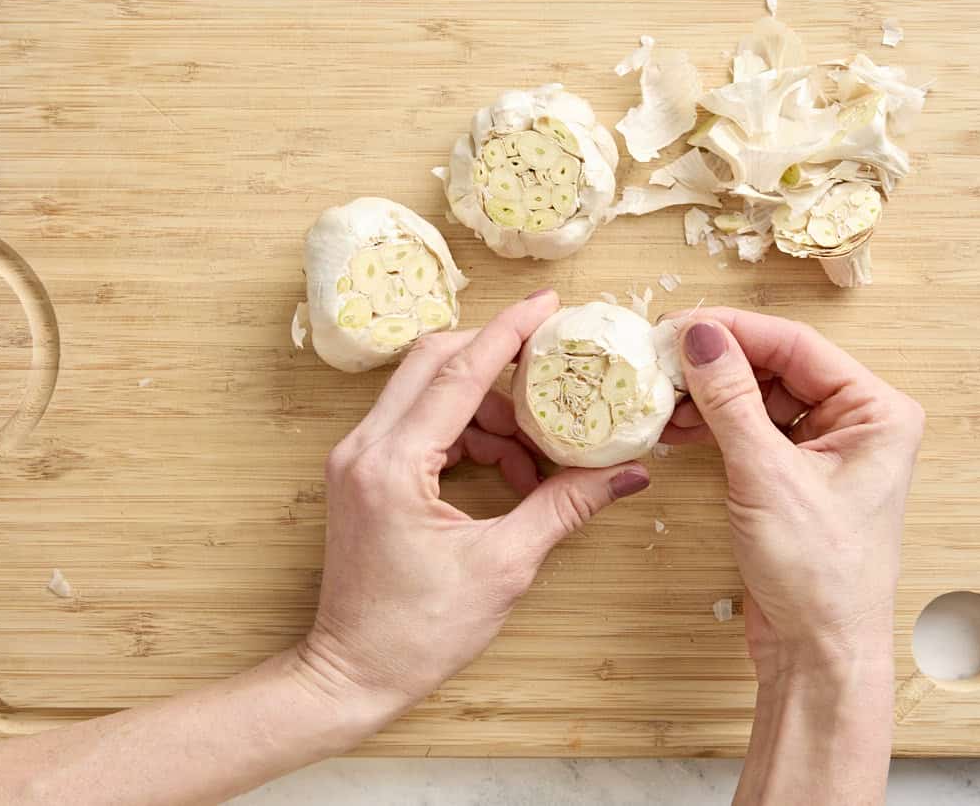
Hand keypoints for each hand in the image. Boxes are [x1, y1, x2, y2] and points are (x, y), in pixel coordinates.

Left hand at [300, 290, 650, 736]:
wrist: (351, 674)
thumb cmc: (417, 632)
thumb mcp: (504, 566)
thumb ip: (564, 505)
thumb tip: (627, 472)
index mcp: (394, 464)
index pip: (459, 372)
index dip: (509, 332)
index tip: (548, 304)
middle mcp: (364, 447)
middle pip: (433, 362)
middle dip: (496, 360)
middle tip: (550, 368)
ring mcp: (356, 458)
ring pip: (427, 392)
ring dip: (486, 409)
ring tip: (534, 457)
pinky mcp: (362, 473)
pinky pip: (419, 424)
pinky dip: (466, 433)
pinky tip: (506, 469)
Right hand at [662, 308, 923, 680]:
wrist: (818, 653)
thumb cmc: (818, 573)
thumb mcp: (766, 475)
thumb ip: (730, 399)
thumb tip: (699, 335)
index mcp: (876, 412)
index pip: (797, 345)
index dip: (734, 330)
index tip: (679, 324)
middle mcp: (856, 423)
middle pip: (776, 367)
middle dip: (717, 364)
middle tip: (661, 359)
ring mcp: (824, 450)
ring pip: (758, 397)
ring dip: (709, 396)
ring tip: (661, 396)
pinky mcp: (793, 475)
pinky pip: (750, 430)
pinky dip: (714, 425)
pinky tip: (676, 425)